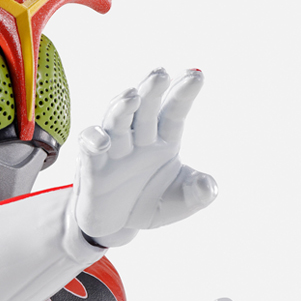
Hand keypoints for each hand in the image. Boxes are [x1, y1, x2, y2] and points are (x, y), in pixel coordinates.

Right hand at [74, 70, 216, 247]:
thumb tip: (210, 187)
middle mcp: (139, 139)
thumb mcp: (180, 203)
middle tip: (160, 73)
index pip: (174, 111)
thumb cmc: (150, 204)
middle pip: (145, 108)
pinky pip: (90, 149)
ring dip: (122, 107)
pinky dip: (93, 141)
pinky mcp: (93, 167)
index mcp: (165, 140)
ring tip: (132, 96)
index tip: (196, 75)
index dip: (183, 93)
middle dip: (151, 90)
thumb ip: (197, 194)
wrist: (117, 226)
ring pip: (116, 121)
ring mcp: (115, 150)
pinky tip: (102, 140)